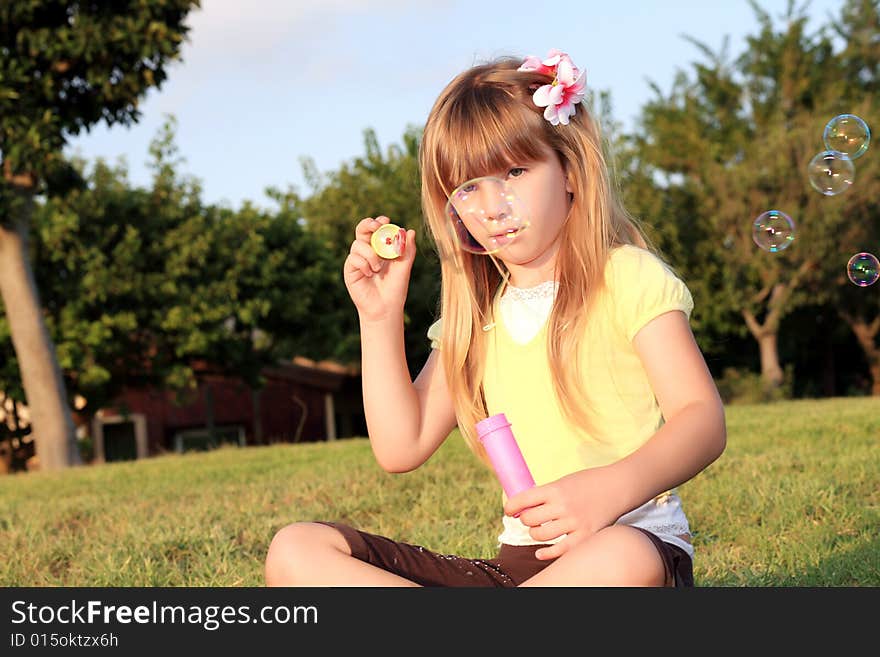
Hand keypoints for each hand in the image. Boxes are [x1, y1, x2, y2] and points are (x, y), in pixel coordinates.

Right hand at [343, 216, 416, 322]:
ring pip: (358, 244)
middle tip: (376, 227)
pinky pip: (353, 258)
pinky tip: (369, 274)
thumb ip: (407, 250)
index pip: (376, 228)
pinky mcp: (350, 269)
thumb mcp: (404, 267)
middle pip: (362, 229)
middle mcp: (367, 251)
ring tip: (377, 268)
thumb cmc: (395, 288)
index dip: (379, 222)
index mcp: (380, 247)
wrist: (386, 307)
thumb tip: (410, 231)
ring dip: (370, 254)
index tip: (386, 221)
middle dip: (368, 224)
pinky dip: (363, 264)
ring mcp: (357, 259)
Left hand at [503, 465, 630, 559]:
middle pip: (530, 519)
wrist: (618, 486)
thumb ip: (546, 493)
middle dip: (525, 520)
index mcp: (555, 489)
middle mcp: (563, 506)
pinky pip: (560, 550)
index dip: (511, 506)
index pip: (523, 499)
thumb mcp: (564, 481)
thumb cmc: (589, 482)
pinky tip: (540, 552)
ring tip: (539, 529)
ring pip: (541, 535)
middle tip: (529, 518)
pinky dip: (546, 553)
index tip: (509, 510)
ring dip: (535, 533)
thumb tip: (522, 506)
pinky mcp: (586, 535)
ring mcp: (575, 522)